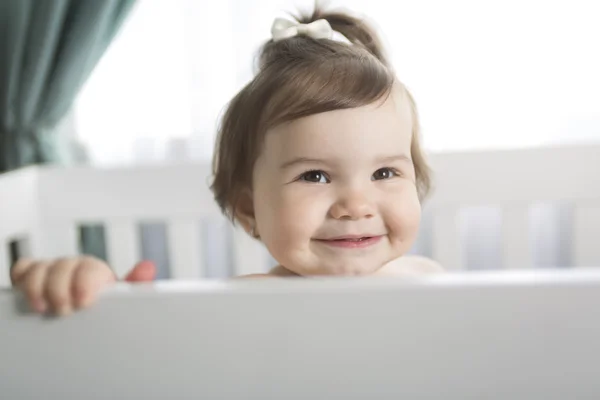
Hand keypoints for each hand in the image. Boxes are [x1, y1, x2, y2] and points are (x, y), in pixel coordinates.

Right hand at [10, 257, 155, 315]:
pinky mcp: (34, 276)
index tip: (84, 301)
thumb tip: (147, 268)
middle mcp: (74, 267)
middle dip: (60, 290)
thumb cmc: (106, 307)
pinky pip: (23, 269)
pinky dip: (22, 280)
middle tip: (65, 310)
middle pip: (62, 267)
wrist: (90, 313)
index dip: (84, 283)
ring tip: (43, 308)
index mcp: (96, 272)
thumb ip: (136, 286)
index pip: (89, 269)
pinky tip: (31, 298)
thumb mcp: (123, 301)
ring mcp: (53, 270)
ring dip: (37, 288)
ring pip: (39, 268)